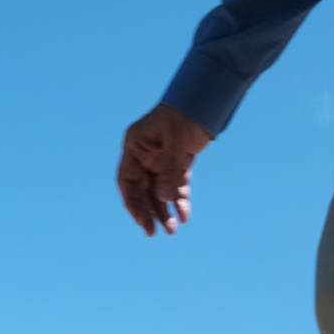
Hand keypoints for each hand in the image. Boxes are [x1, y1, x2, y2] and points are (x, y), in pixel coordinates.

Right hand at [118, 103, 212, 235]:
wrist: (206, 100)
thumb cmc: (186, 115)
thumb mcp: (177, 142)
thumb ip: (170, 170)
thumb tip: (164, 199)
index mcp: (135, 147)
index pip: (127, 181)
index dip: (132, 203)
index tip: (141, 221)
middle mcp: (144, 156)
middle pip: (142, 191)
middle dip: (149, 212)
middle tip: (155, 232)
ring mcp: (159, 160)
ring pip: (158, 192)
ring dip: (164, 211)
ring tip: (172, 229)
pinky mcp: (175, 162)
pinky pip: (174, 186)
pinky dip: (179, 200)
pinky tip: (185, 214)